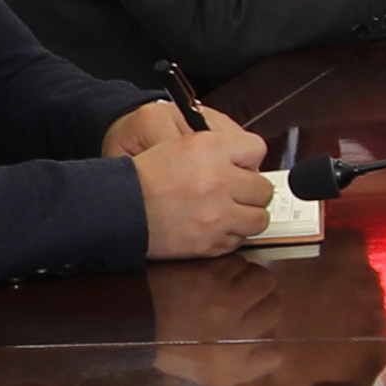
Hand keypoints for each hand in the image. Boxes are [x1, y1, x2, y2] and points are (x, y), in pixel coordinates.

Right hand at [119, 106, 279, 256]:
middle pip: (263, 187)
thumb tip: (250, 158)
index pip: (257, 149)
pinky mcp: (211, 242)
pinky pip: (239, 239)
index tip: (239, 164)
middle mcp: (218, 180)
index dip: (247, 158)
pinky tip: (213, 225)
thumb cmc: (146, 176)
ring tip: (229, 210)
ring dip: (247, 214)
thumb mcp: (181, 143)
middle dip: (251, 189)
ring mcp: (217, 215)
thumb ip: (220, 146)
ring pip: (259, 218)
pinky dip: (230, 234)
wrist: (121, 208)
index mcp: (209, 149)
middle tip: (234, 191)